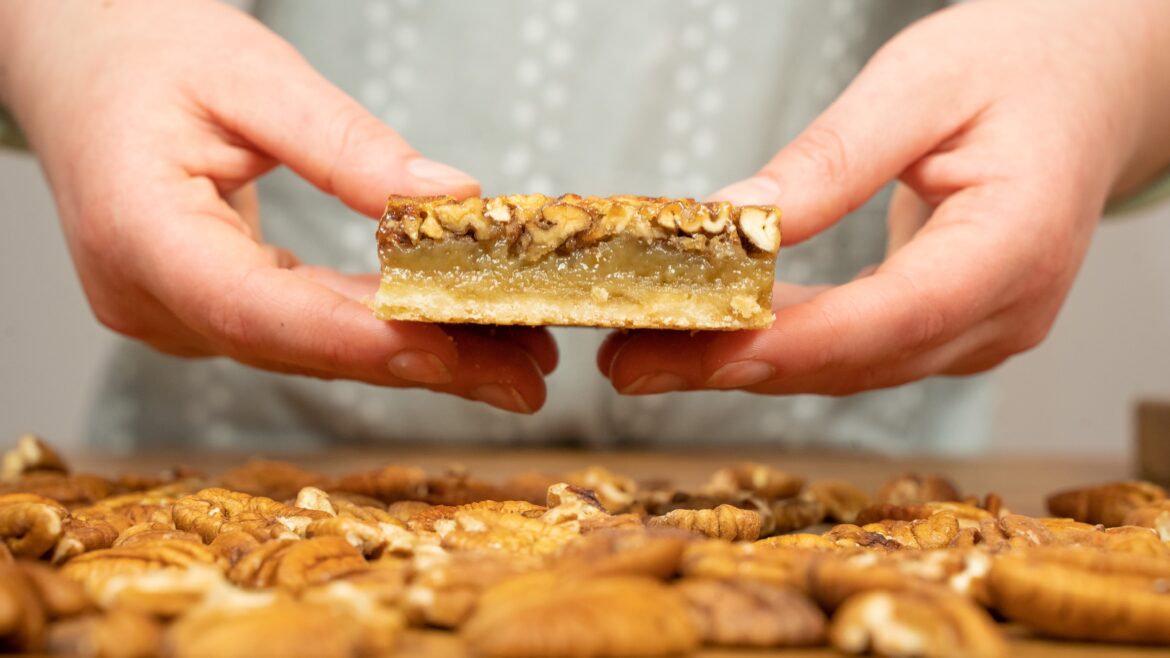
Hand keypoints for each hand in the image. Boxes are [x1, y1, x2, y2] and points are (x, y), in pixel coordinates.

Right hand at [0, 0, 553, 412]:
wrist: (77, 57)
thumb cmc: (145, 50)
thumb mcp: (253, 74)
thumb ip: (348, 147)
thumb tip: (453, 200)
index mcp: (138, 230)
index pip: (256, 306)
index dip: (358, 338)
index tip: (451, 350)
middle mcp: (150, 295)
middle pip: (299, 345)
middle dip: (418, 362)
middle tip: (523, 380)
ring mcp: (172, 311)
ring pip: (308, 346)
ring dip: (411, 355)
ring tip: (512, 364)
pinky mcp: (203, 305)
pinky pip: (300, 324)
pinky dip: (376, 328)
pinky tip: (449, 334)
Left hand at [601, 0, 1169, 395]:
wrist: (1084, 87)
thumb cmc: (1019, 69)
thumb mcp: (922, 83)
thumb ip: (835, 159)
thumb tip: (740, 219)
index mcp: (1019, 239)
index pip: (901, 311)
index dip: (800, 340)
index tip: (704, 350)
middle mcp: (1006, 307)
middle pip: (860, 358)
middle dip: (738, 365)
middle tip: (630, 362)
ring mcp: (981, 329)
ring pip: (851, 368)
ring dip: (746, 365)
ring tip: (647, 355)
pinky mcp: (949, 327)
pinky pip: (857, 349)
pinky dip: (783, 344)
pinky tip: (713, 337)